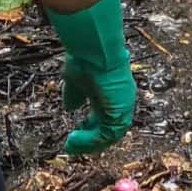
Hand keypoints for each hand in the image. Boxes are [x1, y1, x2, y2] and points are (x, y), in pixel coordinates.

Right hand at [44, 0, 135, 154]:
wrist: (96, 44)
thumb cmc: (86, 51)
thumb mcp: (75, 77)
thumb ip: (75, 91)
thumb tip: (69, 104)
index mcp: (112, 89)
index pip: (105, 112)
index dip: (92, 124)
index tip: (77, 131)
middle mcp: (121, 98)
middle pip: (109, 125)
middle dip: (91, 137)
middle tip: (74, 144)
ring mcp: (122, 104)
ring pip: (109, 133)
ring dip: (90, 142)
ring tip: (72, 146)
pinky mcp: (119, 110)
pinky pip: (106, 134)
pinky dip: (91, 140)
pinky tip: (74, 141)